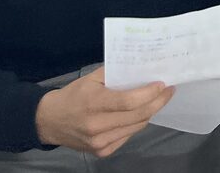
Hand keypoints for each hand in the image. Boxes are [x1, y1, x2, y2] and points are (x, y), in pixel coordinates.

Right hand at [34, 66, 173, 156]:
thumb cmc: (73, 95)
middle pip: (138, 115)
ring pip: (136, 127)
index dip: (150, 94)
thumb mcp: (91, 78)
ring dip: (150, 112)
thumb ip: (115, 72)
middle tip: (169, 91)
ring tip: (158, 99)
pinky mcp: (102, 152)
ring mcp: (100, 142)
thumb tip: (141, 67)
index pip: (129, 101)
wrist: (49, 122)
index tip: (163, 84)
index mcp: (94, 103)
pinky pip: (128, 136)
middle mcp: (97, 126)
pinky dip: (137, 123)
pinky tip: (139, 113)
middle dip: (158, 102)